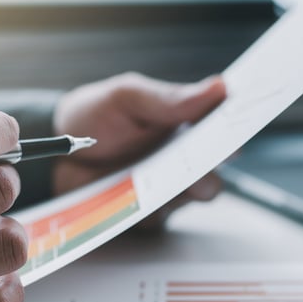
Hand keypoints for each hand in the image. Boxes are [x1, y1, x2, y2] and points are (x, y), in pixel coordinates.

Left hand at [52, 72, 227, 223]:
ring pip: (202, 190)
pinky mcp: (150, 212)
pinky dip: (161, 206)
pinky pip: (165, 214)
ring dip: (199, 183)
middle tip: (224, 146)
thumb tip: (218, 87)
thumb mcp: (127, 97)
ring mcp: (169, 185)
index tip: (248, 111)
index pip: (223, 118)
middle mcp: (184, 154)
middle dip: (225, 152)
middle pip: (221, 158)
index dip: (240, 116)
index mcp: (184, 120)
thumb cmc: (93, 117)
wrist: (54, 155)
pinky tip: (149, 196)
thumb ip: (169, 98)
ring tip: (189, 176)